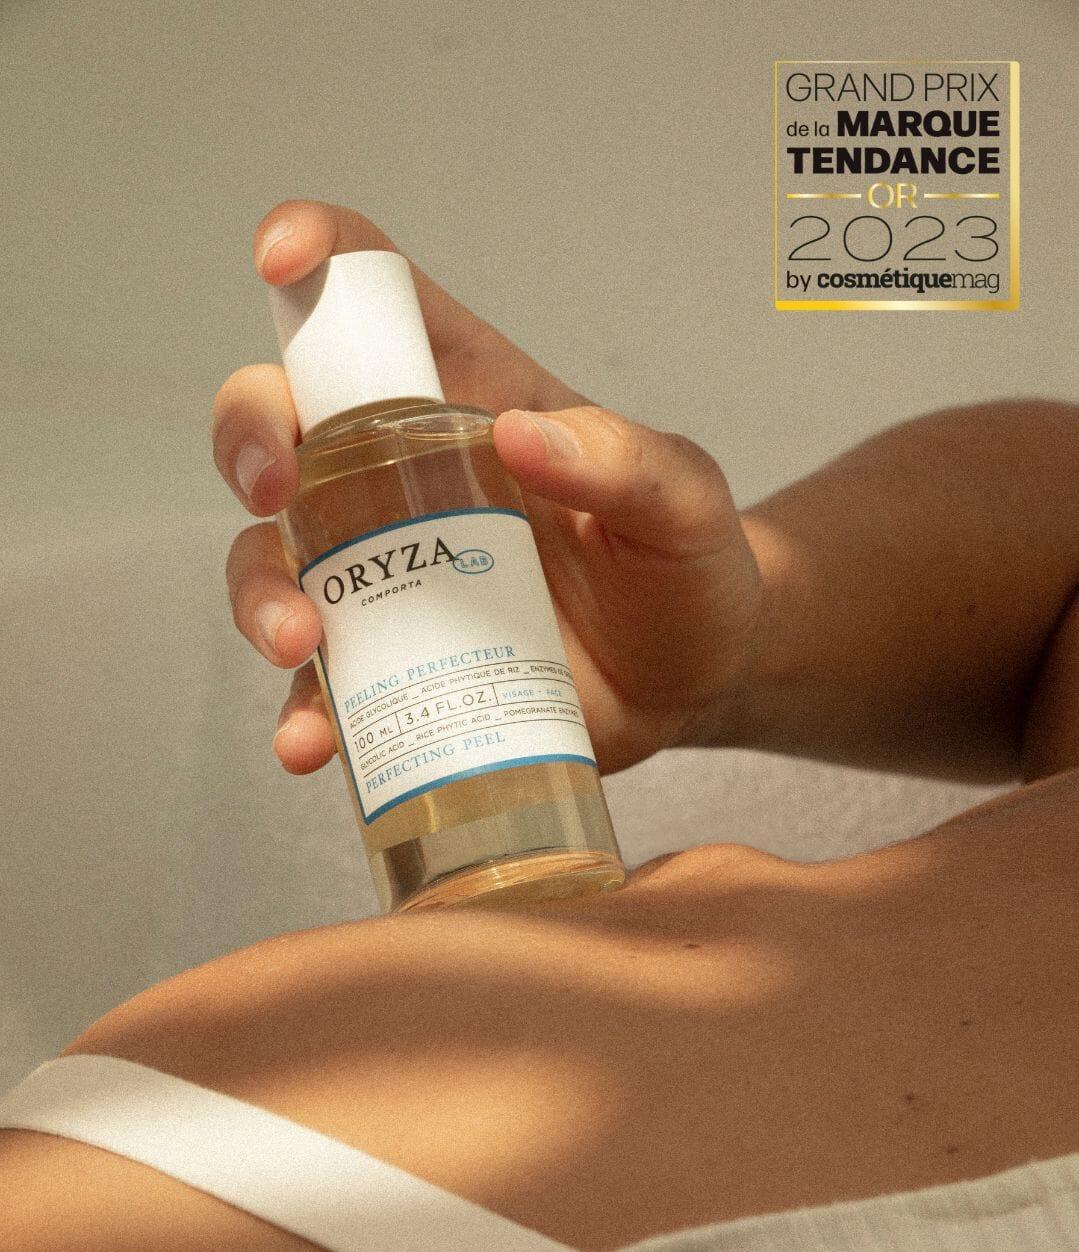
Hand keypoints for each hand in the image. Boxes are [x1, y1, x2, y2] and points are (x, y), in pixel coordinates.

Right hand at [211, 199, 762, 775]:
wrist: (698, 679)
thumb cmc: (688, 564)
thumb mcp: (683, 499)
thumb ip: (624, 459)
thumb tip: (520, 436)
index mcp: (465, 398)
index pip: (376, 297)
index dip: (316, 256)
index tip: (283, 257)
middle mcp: (401, 476)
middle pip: (278, 422)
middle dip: (250, 438)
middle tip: (275, 488)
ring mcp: (384, 576)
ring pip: (269, 559)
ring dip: (260, 594)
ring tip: (301, 641)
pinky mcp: (391, 669)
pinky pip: (320, 686)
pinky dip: (304, 713)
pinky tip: (312, 742)